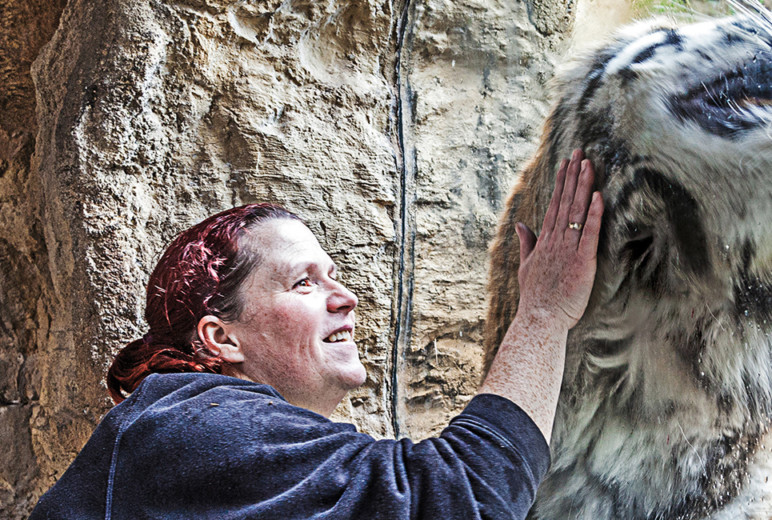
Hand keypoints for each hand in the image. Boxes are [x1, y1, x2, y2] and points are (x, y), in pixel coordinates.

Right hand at [516, 149, 603, 328]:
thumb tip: (521, 224)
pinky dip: (594, 215)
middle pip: (565, 202)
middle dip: (572, 176)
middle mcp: (555, 240)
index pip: (553, 205)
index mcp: (544, 241)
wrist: (539, 319)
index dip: (560, 183)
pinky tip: (598, 196)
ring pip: (576, 212)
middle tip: (579, 152)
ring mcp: (568, 249)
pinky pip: (589, 234)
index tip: (565, 163)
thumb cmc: (535, 297)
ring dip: (582, 187)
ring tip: (588, 164)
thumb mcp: (526, 266)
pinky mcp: (582, 261)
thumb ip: (526, 243)